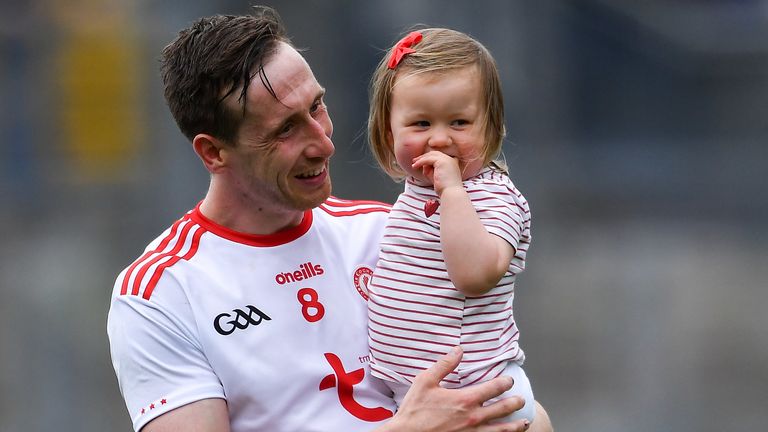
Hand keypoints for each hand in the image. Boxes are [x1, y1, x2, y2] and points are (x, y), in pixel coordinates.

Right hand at [384, 347, 529, 431]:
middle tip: (520, 399)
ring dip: (515, 426)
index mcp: (465, 400)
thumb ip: (444, 364)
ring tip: (524, 422)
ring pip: (501, 430)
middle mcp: (473, 418)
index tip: (508, 380)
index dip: (504, 383)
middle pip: (503, 409)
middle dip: (514, 402)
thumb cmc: (415, 410)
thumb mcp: (425, 381)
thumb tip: (459, 350)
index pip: (493, 388)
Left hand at [412, 151, 463, 195]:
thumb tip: (424, 166)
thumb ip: (430, 170)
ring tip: (413, 165)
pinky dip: (420, 162)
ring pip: (431, 155)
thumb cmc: (444, 188)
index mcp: (452, 163)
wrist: (450, 192)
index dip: (429, 158)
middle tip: (414, 161)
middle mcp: (450, 159)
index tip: (421, 162)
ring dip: (421, 159)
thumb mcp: (435, 177)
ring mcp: (447, 159)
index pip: (439, 156)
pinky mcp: (441, 161)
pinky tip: (415, 166)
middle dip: (424, 157)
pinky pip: (428, 159)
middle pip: (434, 154)